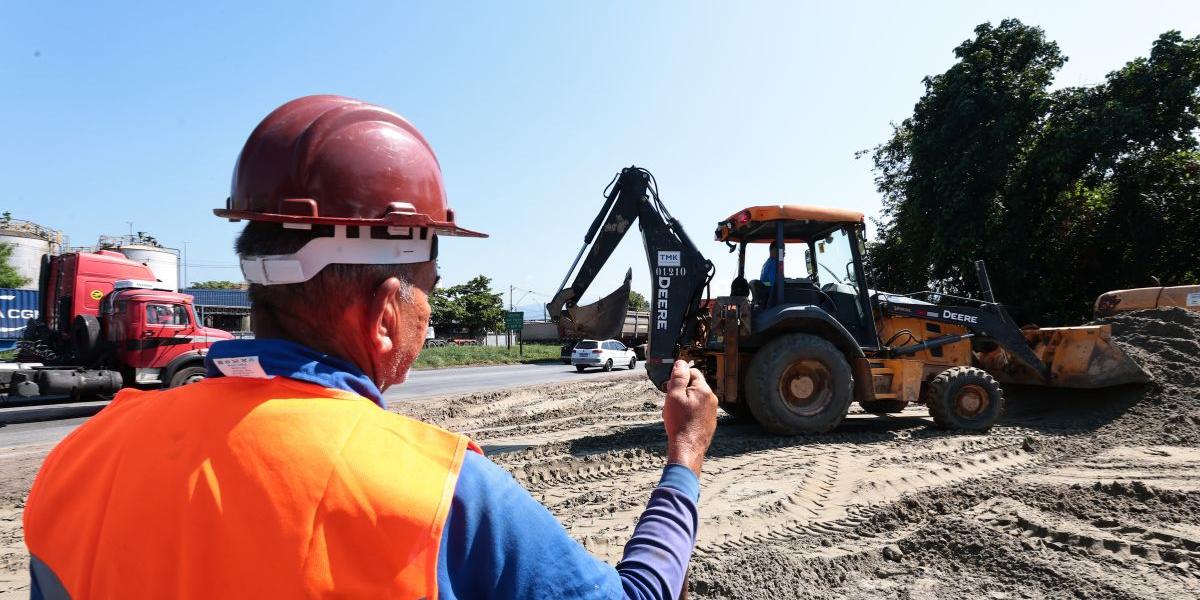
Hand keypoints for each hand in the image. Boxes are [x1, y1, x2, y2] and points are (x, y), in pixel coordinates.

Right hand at [662, 360, 717, 475]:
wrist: (687, 448)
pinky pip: (698, 411)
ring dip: (683, 402)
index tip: (670, 387)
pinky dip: (689, 413)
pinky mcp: (709, 422)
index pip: (692, 372)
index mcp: (704, 390)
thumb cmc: (680, 423)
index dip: (679, 377)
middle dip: (680, 391)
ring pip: (694, 399)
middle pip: (693, 386)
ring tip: (674, 414)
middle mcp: (711, 399)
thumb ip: (678, 377)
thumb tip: (681, 363)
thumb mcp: (674, 396)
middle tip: (671, 402)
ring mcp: (712, 411)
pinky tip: (681, 421)